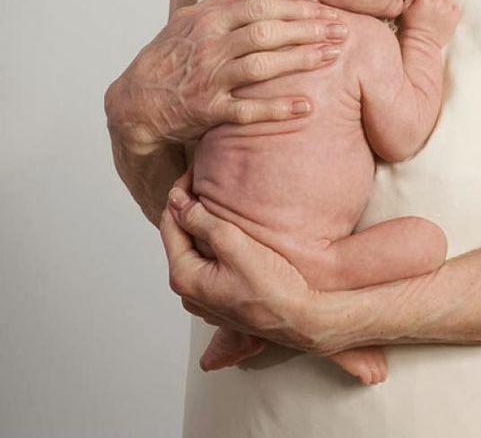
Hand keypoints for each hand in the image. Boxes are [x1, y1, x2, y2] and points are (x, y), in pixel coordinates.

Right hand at [104, 0, 347, 155]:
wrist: (135, 100)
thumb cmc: (169, 54)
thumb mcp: (193, 16)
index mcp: (211, 19)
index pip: (260, 5)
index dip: (296, 7)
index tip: (326, 9)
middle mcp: (211, 46)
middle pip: (267, 32)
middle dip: (308, 29)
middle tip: (343, 29)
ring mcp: (210, 78)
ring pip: (261, 66)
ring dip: (300, 60)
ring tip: (333, 57)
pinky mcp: (209, 110)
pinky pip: (248, 110)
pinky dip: (278, 108)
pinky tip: (307, 107)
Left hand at [160, 166, 328, 355]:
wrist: (300, 318)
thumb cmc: (273, 288)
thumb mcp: (235, 245)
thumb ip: (202, 221)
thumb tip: (177, 201)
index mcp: (185, 277)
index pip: (170, 223)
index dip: (180, 194)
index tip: (194, 173)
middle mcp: (189, 290)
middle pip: (180, 237)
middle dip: (189, 208)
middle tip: (205, 182)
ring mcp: (205, 297)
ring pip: (195, 249)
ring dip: (202, 225)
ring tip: (218, 202)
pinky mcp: (221, 298)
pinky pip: (209, 262)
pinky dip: (214, 243)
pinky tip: (230, 231)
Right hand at [400, 0, 461, 46]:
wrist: (421, 45)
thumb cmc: (410, 28)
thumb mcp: (404, 9)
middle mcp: (438, 2)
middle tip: (428, 5)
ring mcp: (448, 10)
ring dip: (442, 1)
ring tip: (436, 10)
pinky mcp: (455, 18)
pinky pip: (456, 6)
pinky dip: (451, 8)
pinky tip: (444, 13)